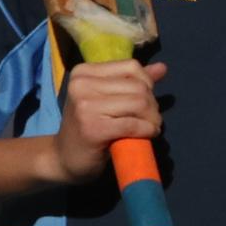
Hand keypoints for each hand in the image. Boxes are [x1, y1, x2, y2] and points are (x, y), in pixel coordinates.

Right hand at [52, 59, 166, 184]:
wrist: (62, 159)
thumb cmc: (87, 127)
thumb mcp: (106, 99)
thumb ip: (132, 82)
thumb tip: (162, 68)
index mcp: (84, 72)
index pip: (131, 66)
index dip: (147, 84)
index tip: (145, 101)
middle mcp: (82, 85)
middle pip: (138, 86)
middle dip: (152, 104)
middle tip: (151, 119)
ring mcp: (85, 106)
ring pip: (139, 103)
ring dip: (152, 118)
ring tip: (150, 127)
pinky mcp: (93, 129)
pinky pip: (133, 124)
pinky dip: (147, 130)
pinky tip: (147, 136)